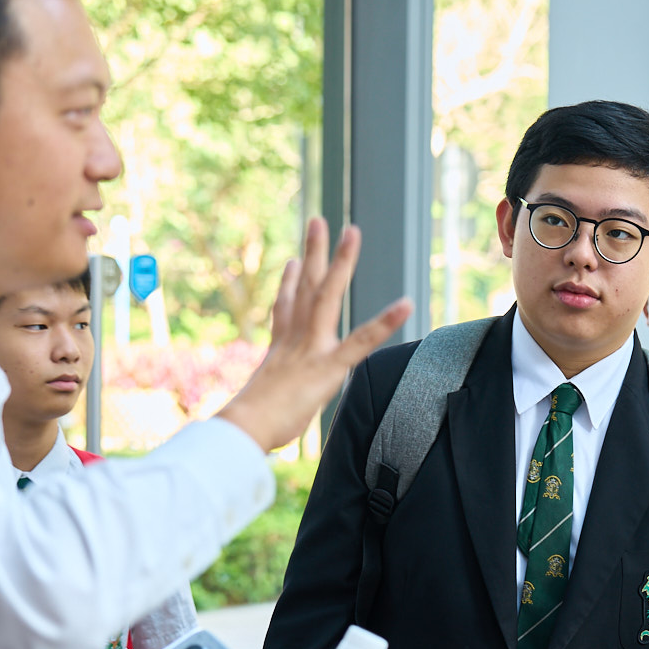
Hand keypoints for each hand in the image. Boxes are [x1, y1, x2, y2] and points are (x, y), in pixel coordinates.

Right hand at [219, 219, 412, 451]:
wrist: (244, 428)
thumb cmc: (249, 426)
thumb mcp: (262, 404)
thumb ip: (270, 395)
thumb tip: (259, 410)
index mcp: (280, 349)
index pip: (286, 308)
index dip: (291, 283)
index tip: (294, 260)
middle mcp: (295, 339)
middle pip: (306, 287)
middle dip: (314, 252)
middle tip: (320, 220)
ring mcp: (312, 348)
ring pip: (327, 295)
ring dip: (341, 262)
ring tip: (352, 232)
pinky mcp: (329, 366)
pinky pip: (361, 341)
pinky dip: (384, 323)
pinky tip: (405, 305)